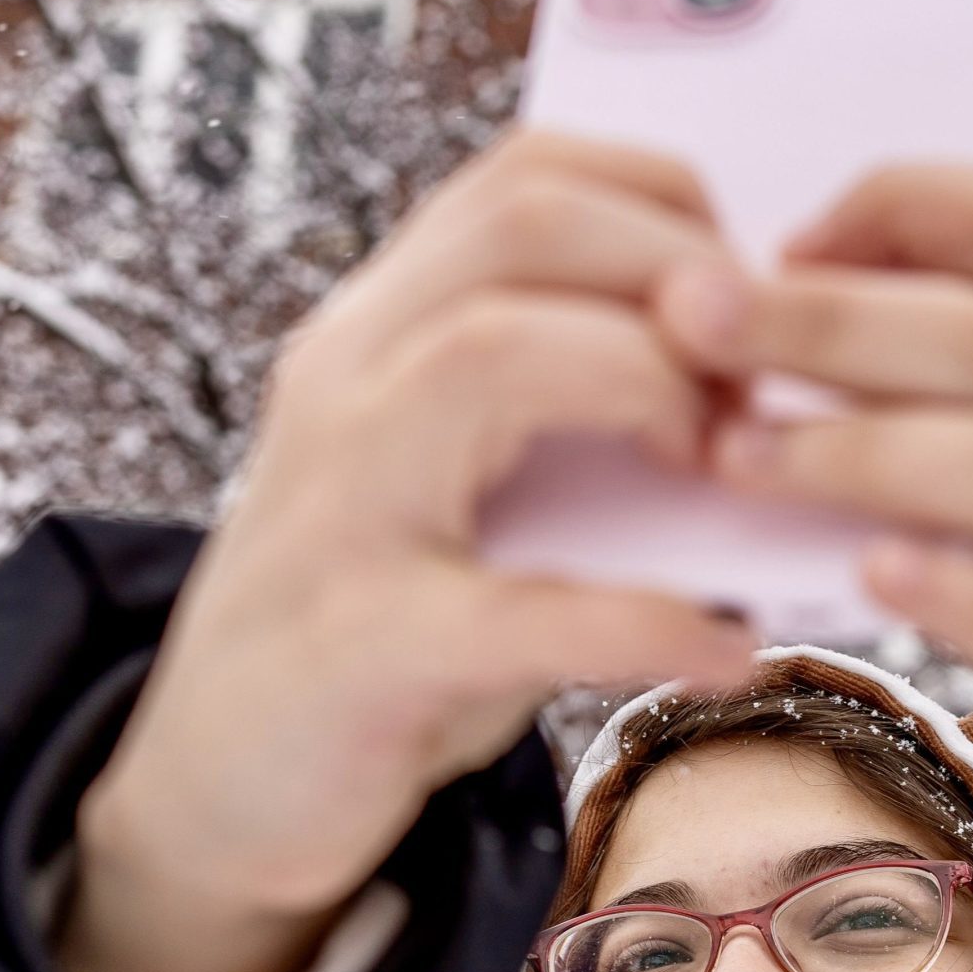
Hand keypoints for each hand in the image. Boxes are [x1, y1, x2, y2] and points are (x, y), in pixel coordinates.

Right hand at [58, 126, 757, 971]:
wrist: (213, 794)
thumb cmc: (376, 636)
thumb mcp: (457, 495)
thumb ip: (565, 426)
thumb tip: (758, 401)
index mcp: (378, 334)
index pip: (524, 177)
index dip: (666, 204)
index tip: (754, 297)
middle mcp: (347, 386)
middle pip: (520, 228)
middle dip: (677, 273)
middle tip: (760, 378)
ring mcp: (341, 508)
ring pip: (493, 356)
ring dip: (651, 389)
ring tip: (726, 470)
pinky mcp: (360, 646)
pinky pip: (520, 609)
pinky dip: (647, 622)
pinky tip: (727, 650)